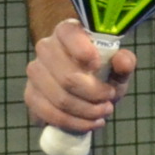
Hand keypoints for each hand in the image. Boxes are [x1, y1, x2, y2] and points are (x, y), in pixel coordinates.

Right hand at [24, 19, 137, 133]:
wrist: (84, 94)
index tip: (98, 66)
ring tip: (103, 112)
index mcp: (68, 31)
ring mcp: (35, 71)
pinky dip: (73, 122)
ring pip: (60, 98)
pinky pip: (48, 113)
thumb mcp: (117, 69)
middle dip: (94, 94)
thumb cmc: (103, 75)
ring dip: (86, 111)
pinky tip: (90, 123)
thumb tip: (122, 60)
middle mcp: (46, 47)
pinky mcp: (30, 94)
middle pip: (67, 76)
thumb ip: (124, 63)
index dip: (83, 51)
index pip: (68, 34)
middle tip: (110, 100)